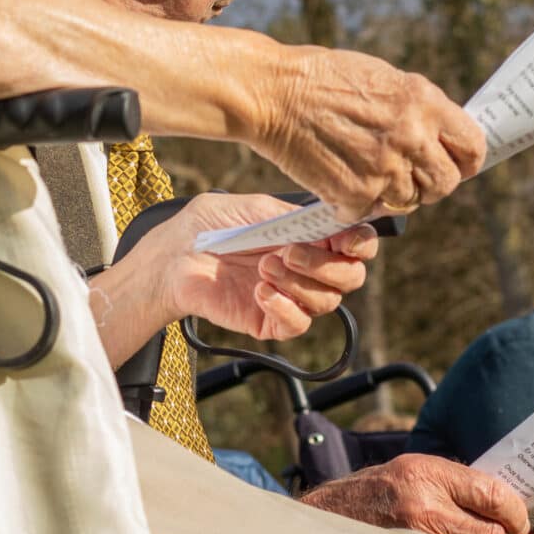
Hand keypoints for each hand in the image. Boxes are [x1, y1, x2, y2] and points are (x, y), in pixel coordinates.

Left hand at [110, 193, 376, 342]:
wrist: (173, 256)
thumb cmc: (209, 226)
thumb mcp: (254, 207)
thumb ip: (294, 215)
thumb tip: (330, 223)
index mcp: (310, 236)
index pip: (356, 245)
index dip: (360, 243)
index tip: (344, 239)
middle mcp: (307, 268)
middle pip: (351, 277)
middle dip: (326, 264)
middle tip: (288, 251)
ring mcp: (291, 296)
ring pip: (327, 302)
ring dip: (299, 282)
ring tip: (263, 267)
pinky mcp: (271, 321)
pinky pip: (299, 325)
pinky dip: (285, 308)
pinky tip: (260, 292)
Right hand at [249, 46, 485, 220]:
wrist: (274, 92)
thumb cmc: (324, 79)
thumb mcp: (385, 78)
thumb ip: (418, 110)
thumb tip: (441, 138)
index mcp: (424, 102)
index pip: (473, 147)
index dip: (465, 160)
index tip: (454, 164)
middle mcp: (412, 137)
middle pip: (446, 184)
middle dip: (430, 184)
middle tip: (407, 175)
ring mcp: (385, 169)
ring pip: (409, 202)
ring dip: (391, 194)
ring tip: (366, 173)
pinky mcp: (356, 194)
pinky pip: (370, 213)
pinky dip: (355, 203)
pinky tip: (339, 180)